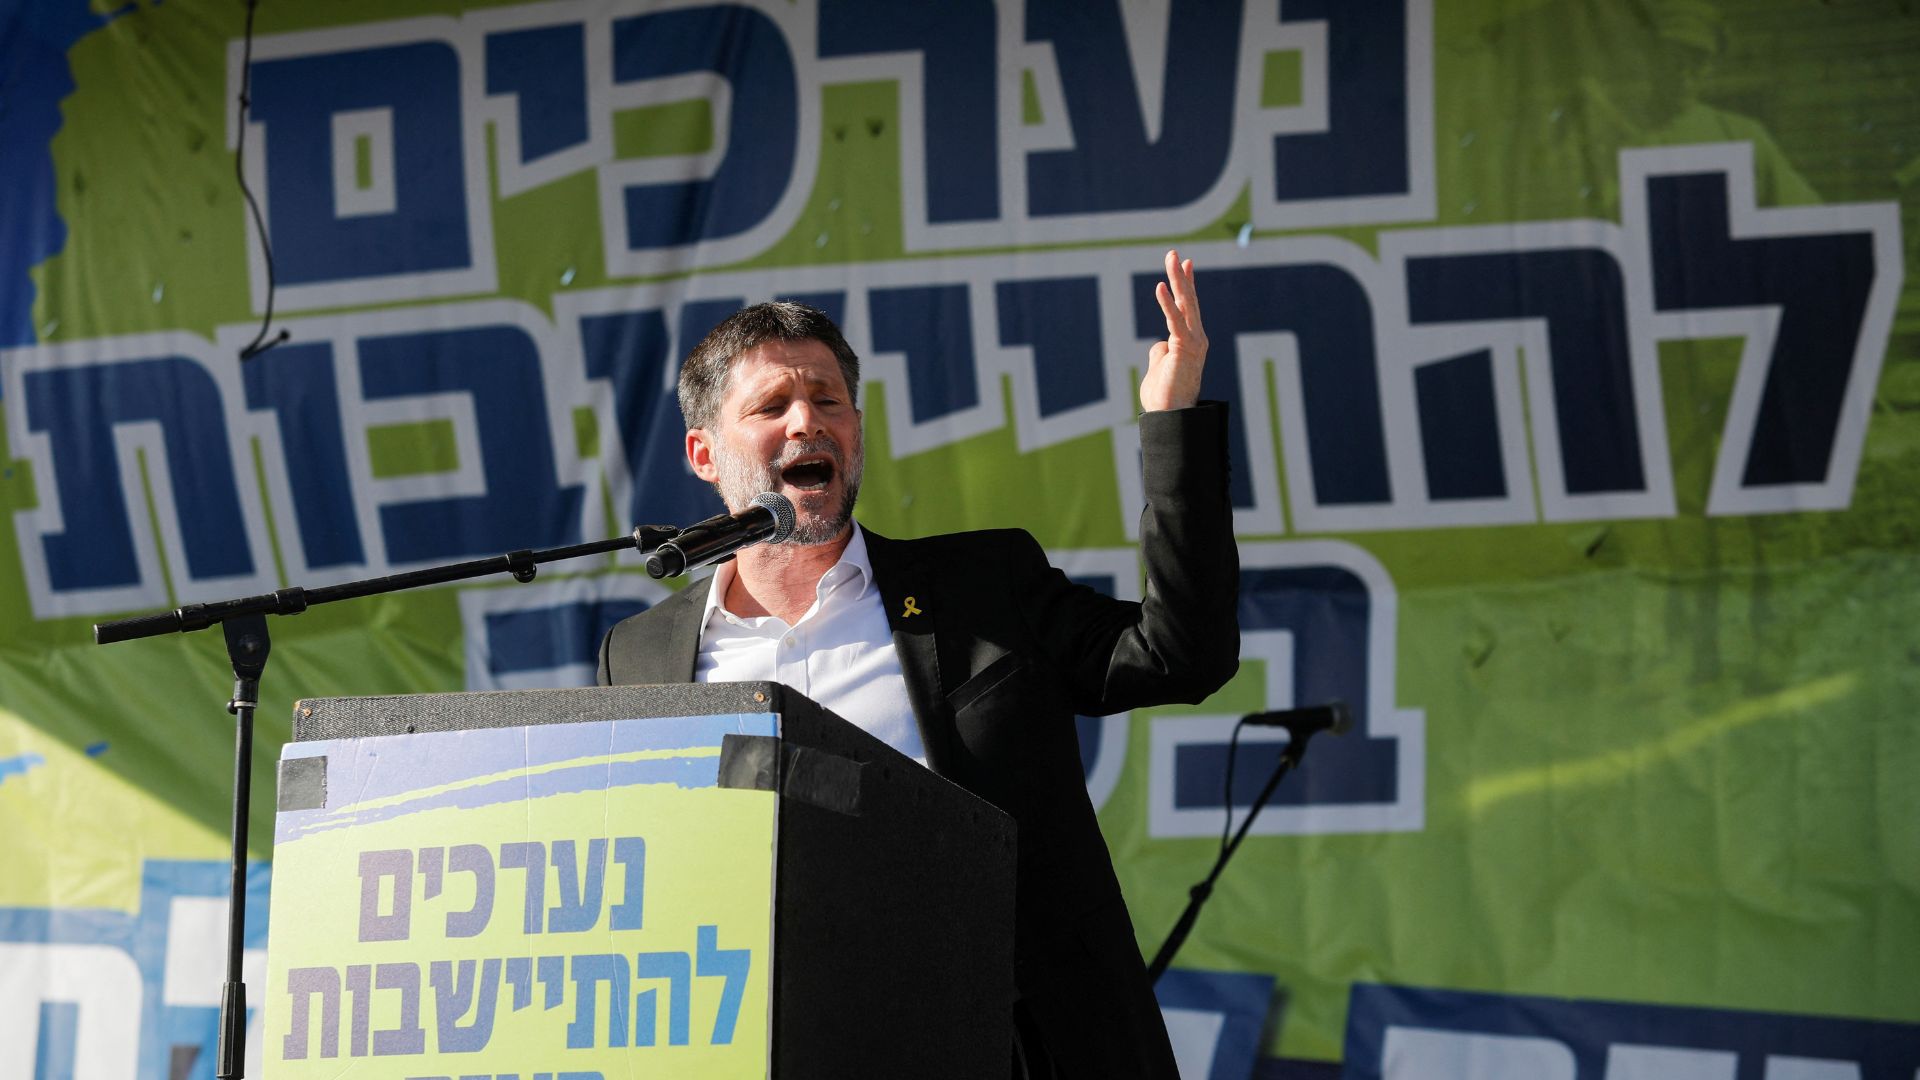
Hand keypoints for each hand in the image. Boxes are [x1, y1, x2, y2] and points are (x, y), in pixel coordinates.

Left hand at [1139, 248, 1207, 411]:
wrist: (1171, 417)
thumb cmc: (1165, 398)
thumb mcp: (1160, 369)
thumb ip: (1161, 352)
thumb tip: (1159, 344)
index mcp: (1191, 342)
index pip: (1189, 307)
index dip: (1187, 284)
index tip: (1186, 263)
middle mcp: (1197, 339)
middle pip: (1189, 300)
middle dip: (1182, 274)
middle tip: (1174, 252)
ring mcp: (1193, 343)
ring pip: (1186, 304)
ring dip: (1177, 279)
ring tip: (1172, 257)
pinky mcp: (1184, 348)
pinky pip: (1174, 320)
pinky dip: (1167, 303)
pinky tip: (1160, 286)